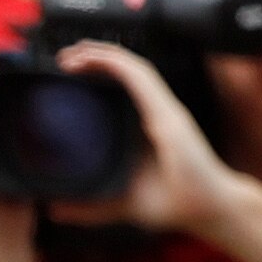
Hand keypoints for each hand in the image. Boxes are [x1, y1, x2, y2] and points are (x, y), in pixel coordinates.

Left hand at [45, 42, 245, 238]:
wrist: (208, 210)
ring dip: (103, 54)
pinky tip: (98, 59)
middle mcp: (157, 112)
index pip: (122, 86)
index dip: (98, 70)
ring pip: (132, 68)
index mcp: (147, 125)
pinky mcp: (169, 115)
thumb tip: (54, 209)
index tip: (68, 69)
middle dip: (95, 56)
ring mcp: (165, 111)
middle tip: (63, 56)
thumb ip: (89, 207)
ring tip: (74, 52)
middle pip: (125, 71)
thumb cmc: (174, 203)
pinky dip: (119, 64)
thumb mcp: (120, 203)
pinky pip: (143, 79)